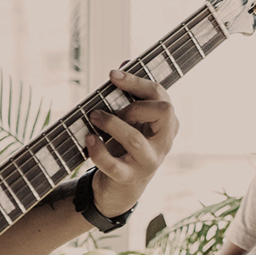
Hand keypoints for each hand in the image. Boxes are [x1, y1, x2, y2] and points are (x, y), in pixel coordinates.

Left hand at [85, 68, 179, 216]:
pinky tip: (88, 139)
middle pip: (163, 112)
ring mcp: (148, 162)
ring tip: (94, 116)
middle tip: (110, 108)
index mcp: (167, 125)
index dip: (137, 82)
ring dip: (111, 123)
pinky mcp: (128, 178)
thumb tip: (125, 63)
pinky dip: (97, 150)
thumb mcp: (133, 122)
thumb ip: (131, 96)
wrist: (121, 190)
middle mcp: (163, 143)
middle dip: (133, 104)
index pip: (162, 96)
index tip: (112, 74)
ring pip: (135, 139)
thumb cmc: (126, 149)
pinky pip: (112, 164)